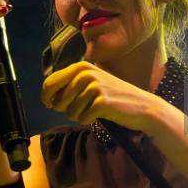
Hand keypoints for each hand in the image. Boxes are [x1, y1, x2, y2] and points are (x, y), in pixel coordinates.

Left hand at [41, 61, 162, 131]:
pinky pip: (82, 118)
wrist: (141, 106)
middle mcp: (86, 73)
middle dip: (64, 109)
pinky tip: (100, 114)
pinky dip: (88, 120)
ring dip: (79, 115)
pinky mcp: (101, 101)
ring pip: (70, 112)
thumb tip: (48, 98)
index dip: (47, 97)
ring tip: (94, 109)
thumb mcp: (91, 83)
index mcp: (81, 67)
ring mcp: (94, 86)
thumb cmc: (113, 96)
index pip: (49, 82)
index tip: (51, 104)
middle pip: (57, 100)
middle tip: (81, 108)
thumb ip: (69, 86)